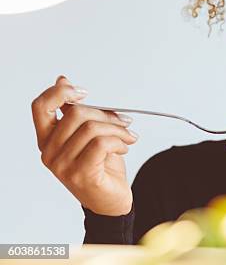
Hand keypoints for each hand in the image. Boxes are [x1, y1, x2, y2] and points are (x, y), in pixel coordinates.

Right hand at [31, 76, 137, 215]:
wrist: (112, 200)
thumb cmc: (101, 165)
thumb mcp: (88, 134)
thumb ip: (75, 111)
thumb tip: (62, 80)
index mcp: (47, 139)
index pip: (40, 107)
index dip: (60, 93)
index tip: (84, 92)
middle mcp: (49, 152)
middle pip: (75, 114)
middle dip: (106, 114)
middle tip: (124, 122)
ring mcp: (62, 166)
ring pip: (92, 128)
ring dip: (118, 129)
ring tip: (128, 137)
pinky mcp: (80, 175)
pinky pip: (101, 144)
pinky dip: (119, 141)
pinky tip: (125, 147)